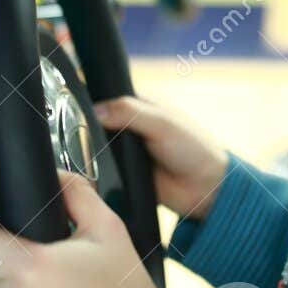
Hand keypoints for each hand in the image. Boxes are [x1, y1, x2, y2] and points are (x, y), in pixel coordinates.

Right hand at [93, 95, 227, 219]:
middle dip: (94, 132)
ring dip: (99, 153)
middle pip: (100, 125)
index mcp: (141, 107)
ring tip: (99, 156)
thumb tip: (96, 110)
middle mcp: (132, 127)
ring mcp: (128, 152)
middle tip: (91, 138)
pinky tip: (101, 172)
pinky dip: (103, 172)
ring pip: (100, 149)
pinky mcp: (126, 174)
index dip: (96, 105)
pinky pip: (106, 171)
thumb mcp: (162, 123)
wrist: (205, 189)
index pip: (109, 99)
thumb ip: (129, 113)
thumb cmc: (193, 148)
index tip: (82, 113)